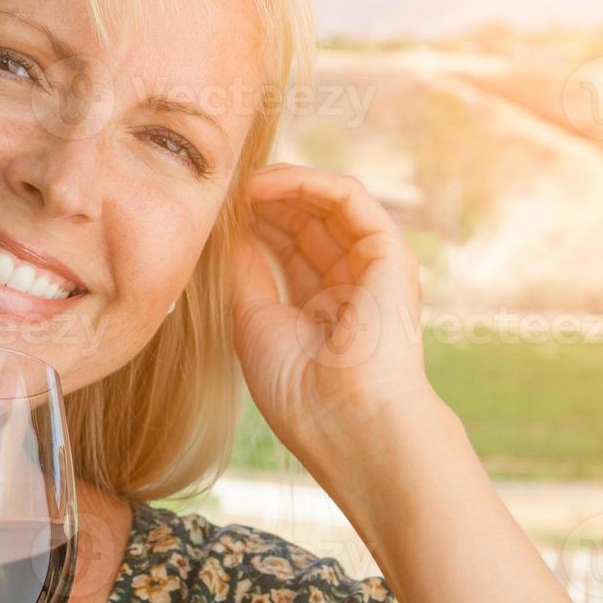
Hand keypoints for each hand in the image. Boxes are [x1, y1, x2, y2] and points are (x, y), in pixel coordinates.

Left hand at [230, 163, 438, 465]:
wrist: (345, 421)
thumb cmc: (299, 390)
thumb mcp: (254, 321)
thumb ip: (245, 272)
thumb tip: (228, 230)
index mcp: (323, 309)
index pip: (288, 249)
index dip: (251, 224)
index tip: (212, 211)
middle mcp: (352, 285)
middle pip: (306, 223)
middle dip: (264, 201)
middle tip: (221, 186)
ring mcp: (373, 268)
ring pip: (328, 205)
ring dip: (282, 186)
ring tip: (239, 181)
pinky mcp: (390, 253)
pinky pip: (350, 199)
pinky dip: (308, 183)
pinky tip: (266, 185)